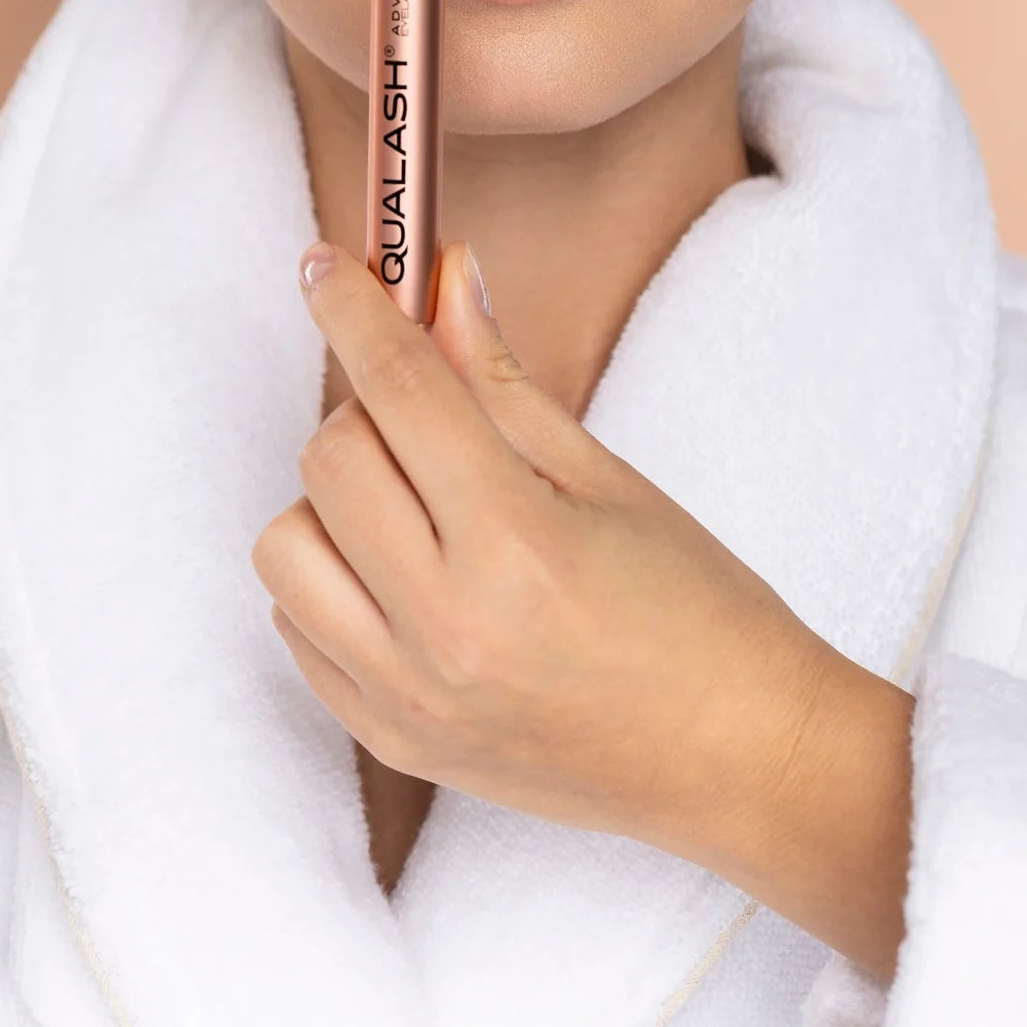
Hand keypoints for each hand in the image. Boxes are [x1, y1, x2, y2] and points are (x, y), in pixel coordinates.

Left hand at [252, 238, 839, 876]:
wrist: (740, 762)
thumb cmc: (698, 610)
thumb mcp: (604, 477)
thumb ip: (499, 379)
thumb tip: (442, 277)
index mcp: (516, 546)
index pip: (398, 390)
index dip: (354, 310)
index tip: (326, 264)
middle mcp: (447, 628)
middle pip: (330, 459)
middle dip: (366, 408)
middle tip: (428, 412)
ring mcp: (409, 698)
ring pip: (287, 547)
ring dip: (336, 503)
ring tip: (416, 508)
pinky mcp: (393, 741)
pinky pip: (298, 631)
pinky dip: (330, 582)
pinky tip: (402, 574)